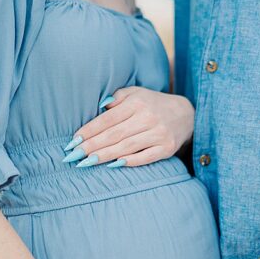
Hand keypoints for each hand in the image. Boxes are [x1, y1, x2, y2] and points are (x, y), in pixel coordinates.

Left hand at [69, 87, 193, 166]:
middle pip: (114, 134)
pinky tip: (113, 165)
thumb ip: (117, 98)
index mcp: (137, 103)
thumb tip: (99, 106)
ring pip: (126, 146)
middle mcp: (148, 117)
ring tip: (86, 162)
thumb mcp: (135, 93)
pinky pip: (146, 156)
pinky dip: (129, 161)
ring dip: (104, 155)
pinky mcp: (167, 148)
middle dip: (91, 146)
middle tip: (73, 155)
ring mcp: (159, 133)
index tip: (73, 140)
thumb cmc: (152, 104)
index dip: (89, 130)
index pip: (107, 119)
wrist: (186, 114)